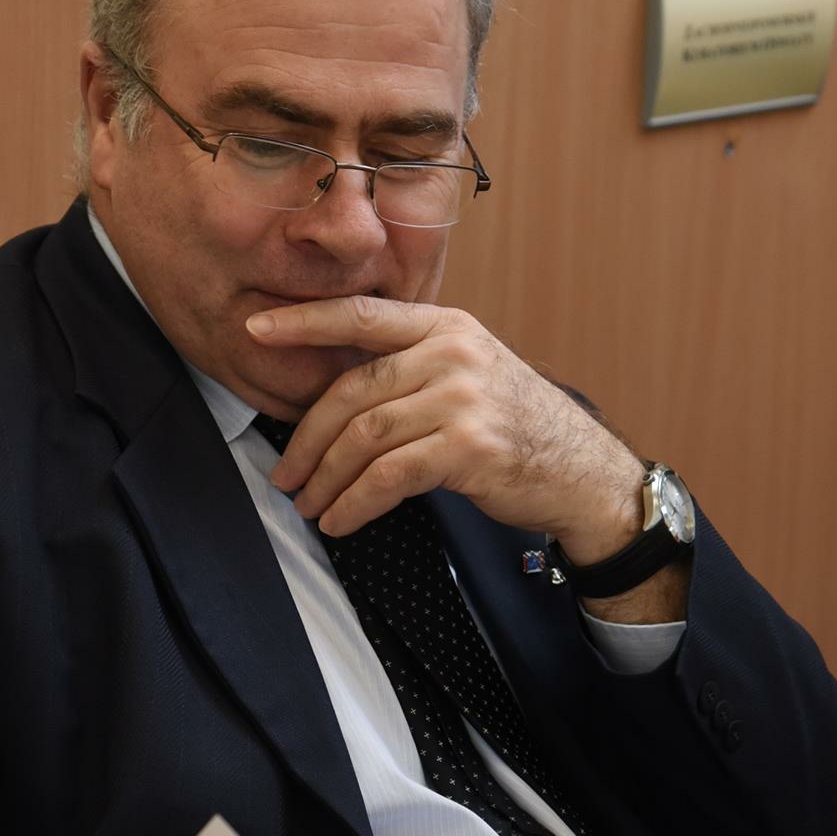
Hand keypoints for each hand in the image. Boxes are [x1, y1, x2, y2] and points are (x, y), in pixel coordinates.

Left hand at [246, 296, 644, 563]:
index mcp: (446, 326)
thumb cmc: (516, 430)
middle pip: (352, 391)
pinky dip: (355, 502)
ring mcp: (462, 397)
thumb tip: (334, 394)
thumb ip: (412, 368)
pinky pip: (388, 475)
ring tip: (309, 505)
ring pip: (364, 437)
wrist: (582, 473)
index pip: (362, 315)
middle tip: (284, 474)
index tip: (254, 328)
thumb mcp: (469, 376)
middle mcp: (453, 353)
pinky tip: (340, 520)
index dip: (303, 321)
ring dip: (326, 479)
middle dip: (307, 438)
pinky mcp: (467, 446)